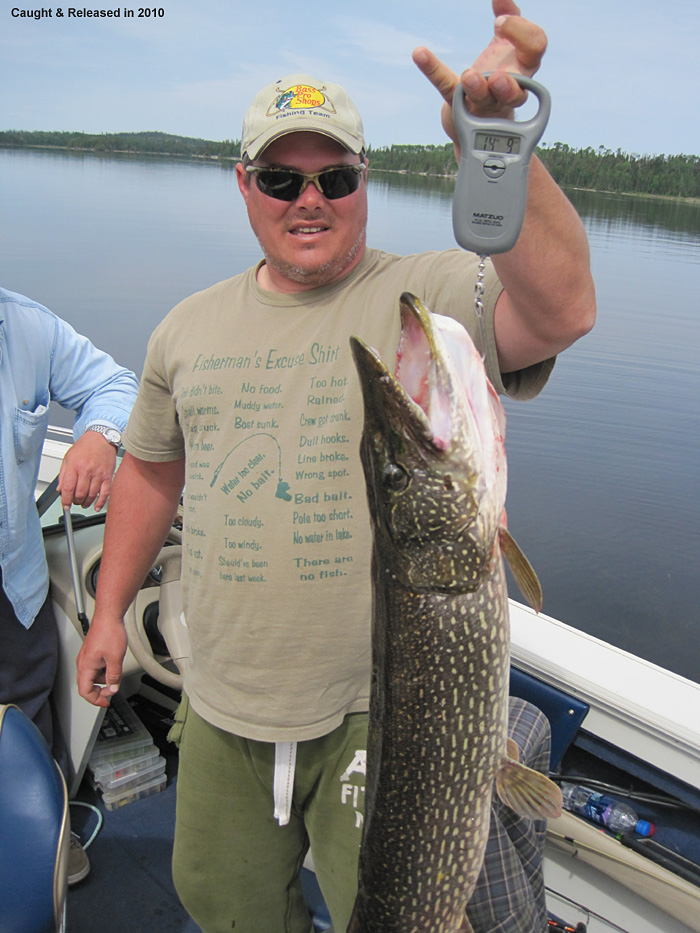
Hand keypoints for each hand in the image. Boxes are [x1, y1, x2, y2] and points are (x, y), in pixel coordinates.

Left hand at [57, 430, 117, 510]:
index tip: (65, 505)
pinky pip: (105, 493)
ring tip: (83, 503)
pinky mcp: (108, 476)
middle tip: (75, 501)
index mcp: (74, 466)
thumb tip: (60, 489)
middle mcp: (86, 470)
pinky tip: (97, 507)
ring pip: (92, 495)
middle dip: (76, 501)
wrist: (101, 438)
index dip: (65, 500)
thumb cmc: (85, 447)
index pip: (68, 488)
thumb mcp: (68, 457)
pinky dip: (100, 502)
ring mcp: (98, 474)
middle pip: (80, 493)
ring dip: (86, 502)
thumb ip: (63, 474)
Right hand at [76, 614, 127, 706]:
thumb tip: (113, 688)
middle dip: (100, 690)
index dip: (95, 700)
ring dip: (103, 679)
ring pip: (92, 676)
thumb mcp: (115, 658)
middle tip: (112, 690)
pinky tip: (113, 663)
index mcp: (86, 666)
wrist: (108, 615)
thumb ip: (114, 676)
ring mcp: (86, 657)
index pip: (85, 691)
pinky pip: (95, 667)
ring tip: (115, 671)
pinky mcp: (91, 652)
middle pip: (87, 685)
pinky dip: (103, 670)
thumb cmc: (109, 632)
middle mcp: (83, 662)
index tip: (105, 702)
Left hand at [413, 0, 546, 157]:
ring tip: (468, 77)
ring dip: (477, 88)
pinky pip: (445, 85)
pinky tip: (419, 53)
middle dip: (508, 86)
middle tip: (497, 78)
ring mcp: (482, 100)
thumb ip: (509, 17)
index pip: (536, 47)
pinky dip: (432, 68)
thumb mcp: (506, 47)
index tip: (499, 22)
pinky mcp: (457, 104)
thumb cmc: (497, 79)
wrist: (476, 121)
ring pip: (484, 98)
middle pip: (517, 91)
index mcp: (523, 69)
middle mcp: (506, 89)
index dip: (521, 31)